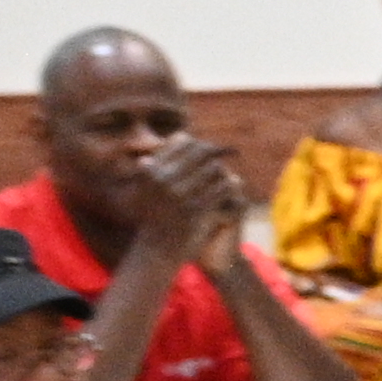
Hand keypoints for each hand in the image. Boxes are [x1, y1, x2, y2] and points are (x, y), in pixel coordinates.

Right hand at [133, 141, 251, 262]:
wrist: (158, 245)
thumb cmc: (156, 210)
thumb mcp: (151, 183)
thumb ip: (165, 159)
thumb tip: (184, 135)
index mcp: (149, 168)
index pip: (182, 142)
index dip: (198, 143)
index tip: (207, 149)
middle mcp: (162, 178)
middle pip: (200, 151)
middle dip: (215, 152)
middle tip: (226, 153)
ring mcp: (179, 193)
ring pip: (214, 168)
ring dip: (222, 171)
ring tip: (223, 174)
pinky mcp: (196, 208)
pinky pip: (221, 187)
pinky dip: (229, 185)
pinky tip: (232, 185)